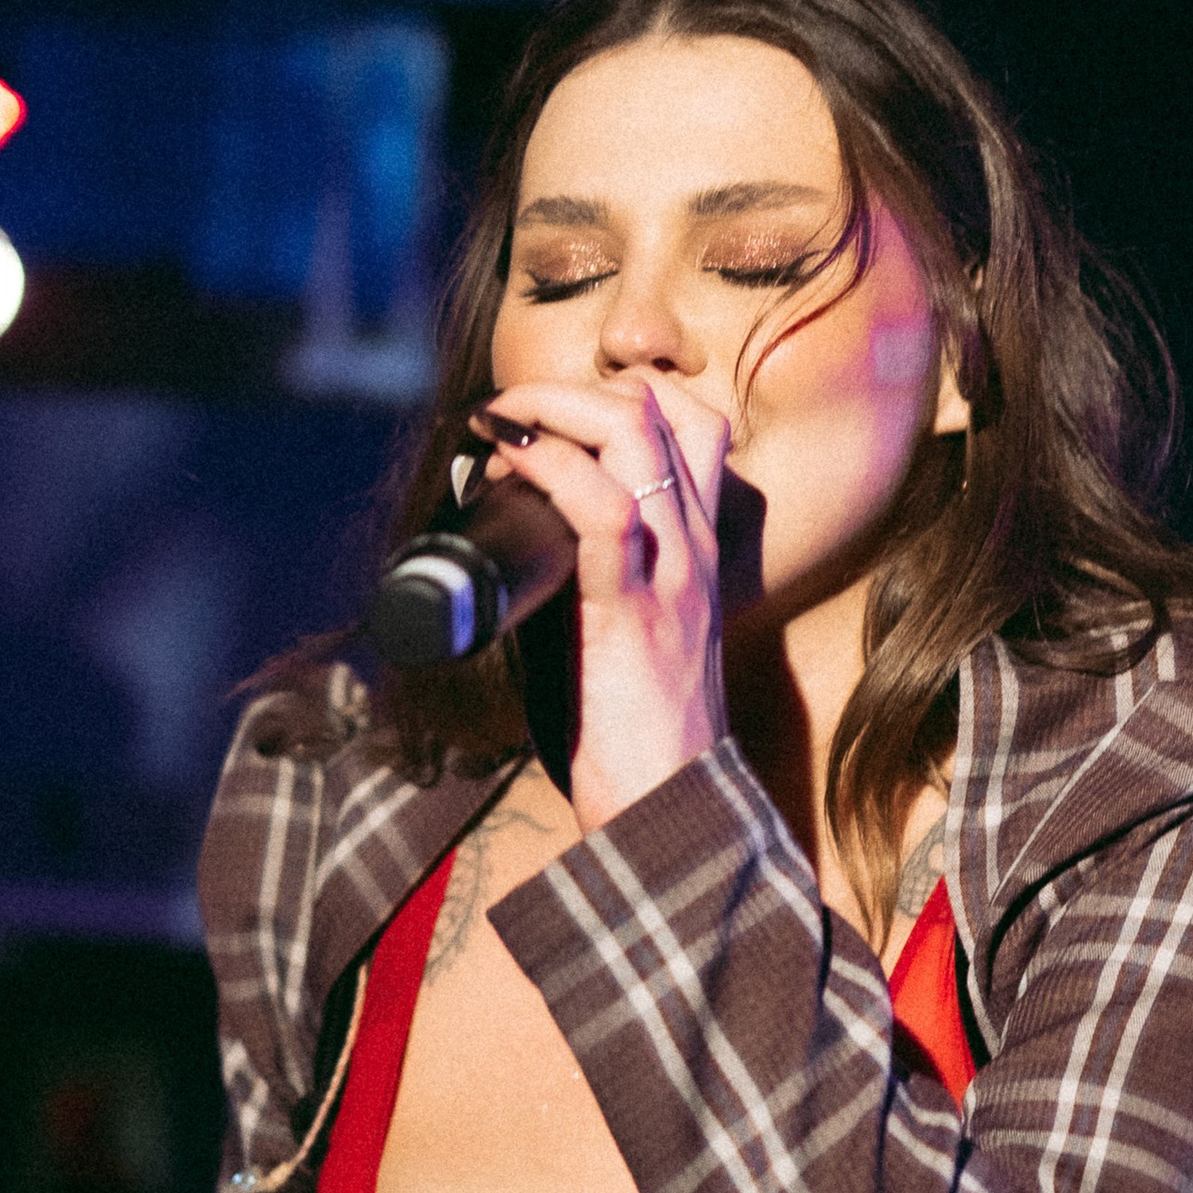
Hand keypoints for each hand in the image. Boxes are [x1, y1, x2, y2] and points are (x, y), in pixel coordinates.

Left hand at [473, 381, 732, 832]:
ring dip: (553, 407)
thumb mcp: (613, 628)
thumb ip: (577, 576)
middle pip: (658, 408)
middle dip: (569, 389)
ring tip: (499, 425)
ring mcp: (671, 571)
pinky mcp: (634, 611)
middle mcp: (692, 543)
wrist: (667, 804)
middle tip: (505, 415)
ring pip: (635, 432)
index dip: (612, 399)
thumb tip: (498, 539)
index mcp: (694, 544)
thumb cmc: (630, 727)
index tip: (541, 422)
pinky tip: (508, 460)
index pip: (687, 423)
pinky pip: (603, 512)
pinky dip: (552, 467)